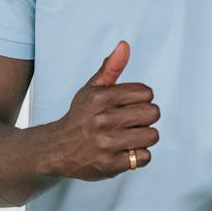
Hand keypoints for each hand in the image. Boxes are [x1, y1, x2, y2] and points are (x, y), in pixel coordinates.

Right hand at [39, 42, 160, 180]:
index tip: (128, 105)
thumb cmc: (81, 116)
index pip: (146, 93)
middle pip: (153, 113)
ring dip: (144, 137)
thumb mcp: (92, 89)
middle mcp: (103, 120)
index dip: (142, 99)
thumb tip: (124, 45)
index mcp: (101, 97)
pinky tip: (125, 151)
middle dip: (146, 118)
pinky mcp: (110, 164)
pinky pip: (145, 157)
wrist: (58, 149)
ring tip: (128, 137)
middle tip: (131, 122)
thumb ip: (111, 67)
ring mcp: (107, 143)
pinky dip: (138, 156)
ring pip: (152, 135)